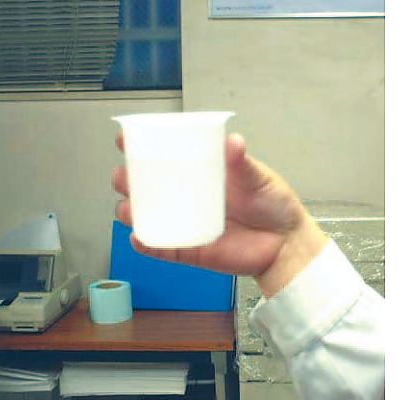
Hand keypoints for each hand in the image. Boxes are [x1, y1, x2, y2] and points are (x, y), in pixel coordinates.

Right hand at [112, 133, 327, 297]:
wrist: (286, 244)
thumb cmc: (273, 205)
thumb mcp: (259, 178)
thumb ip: (243, 163)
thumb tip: (233, 142)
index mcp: (202, 174)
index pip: (167, 157)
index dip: (143, 147)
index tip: (127, 139)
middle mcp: (189, 198)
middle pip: (149, 188)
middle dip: (129, 181)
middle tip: (124, 177)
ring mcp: (187, 224)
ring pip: (149, 218)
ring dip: (132, 213)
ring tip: (127, 209)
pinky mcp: (191, 250)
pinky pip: (163, 248)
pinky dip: (147, 245)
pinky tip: (138, 238)